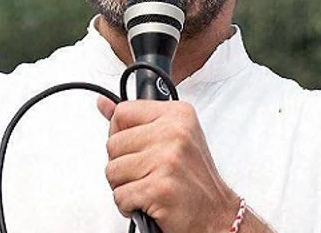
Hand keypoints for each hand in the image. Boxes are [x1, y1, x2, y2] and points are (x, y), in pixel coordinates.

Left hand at [97, 97, 239, 232]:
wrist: (217, 216)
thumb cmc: (194, 180)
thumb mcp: (172, 138)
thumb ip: (135, 120)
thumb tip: (103, 104)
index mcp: (177, 115)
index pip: (122, 112)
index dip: (121, 133)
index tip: (137, 147)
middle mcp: (174, 133)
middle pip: (113, 144)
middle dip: (123, 165)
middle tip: (148, 173)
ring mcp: (167, 160)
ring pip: (112, 171)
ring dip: (125, 187)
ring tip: (150, 187)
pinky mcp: (160, 189)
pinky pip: (120, 196)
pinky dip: (129, 206)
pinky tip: (150, 202)